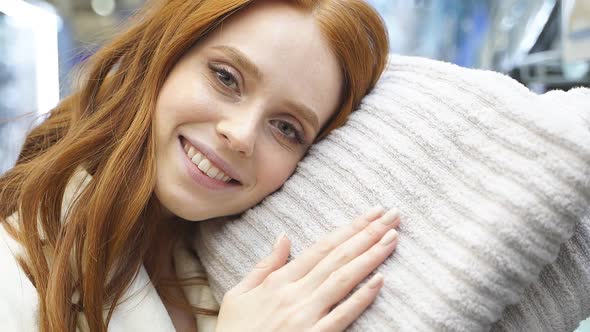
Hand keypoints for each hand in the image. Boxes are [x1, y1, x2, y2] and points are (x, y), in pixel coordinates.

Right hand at [215, 206, 400, 331]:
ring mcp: (305, 316)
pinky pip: (341, 316)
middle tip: (393, 215)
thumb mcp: (238, 294)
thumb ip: (264, 265)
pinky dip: (361, 298)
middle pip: (338, 257)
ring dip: (370, 257)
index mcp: (279, 281)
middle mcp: (295, 293)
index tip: (372, 214)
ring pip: (343, 280)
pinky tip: (379, 281)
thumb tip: (284, 236)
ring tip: (393, 238)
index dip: (349, 228)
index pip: (322, 247)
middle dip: (368, 234)